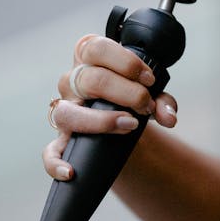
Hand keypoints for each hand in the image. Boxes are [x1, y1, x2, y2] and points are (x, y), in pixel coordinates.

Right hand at [43, 34, 177, 180]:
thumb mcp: (150, 94)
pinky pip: (50, 151)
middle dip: (127, 93)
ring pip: (67, 113)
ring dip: (102, 120)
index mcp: (88, 59)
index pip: (98, 49)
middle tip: (146, 106)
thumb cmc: (131, 99)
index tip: (149, 80)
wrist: (122, 126)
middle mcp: (71, 81)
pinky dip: (56, 162)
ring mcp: (64, 110)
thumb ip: (162, 102)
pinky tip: (71, 171)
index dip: (126, 63)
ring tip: (129, 125)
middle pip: (90, 80)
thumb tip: (169, 117)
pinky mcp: (62, 140)